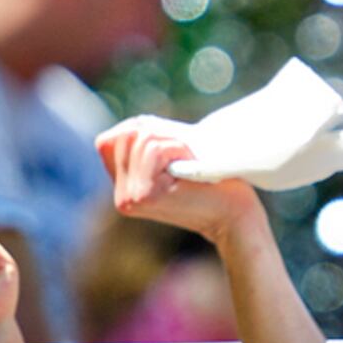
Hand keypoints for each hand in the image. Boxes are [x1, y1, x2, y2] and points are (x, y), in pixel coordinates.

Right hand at [97, 116, 265, 243]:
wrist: (234, 216)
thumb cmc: (213, 182)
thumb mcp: (174, 157)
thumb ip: (148, 141)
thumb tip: (137, 126)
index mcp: (124, 187)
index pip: (107, 141)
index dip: (140, 132)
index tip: (172, 150)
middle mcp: (122, 196)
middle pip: (125, 135)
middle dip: (159, 135)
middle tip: (186, 159)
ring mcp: (131, 198)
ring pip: (142, 139)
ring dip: (174, 143)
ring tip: (190, 165)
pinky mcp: (146, 196)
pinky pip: (155, 149)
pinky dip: (179, 149)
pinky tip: (191, 168)